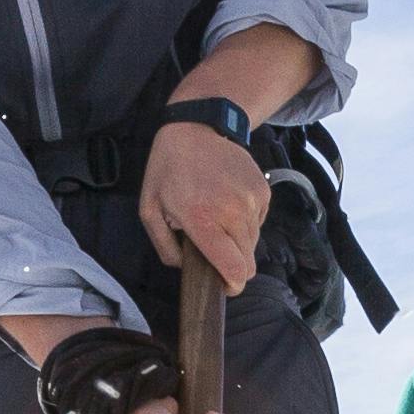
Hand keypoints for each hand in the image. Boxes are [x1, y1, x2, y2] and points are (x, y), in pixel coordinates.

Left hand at [138, 117, 268, 293]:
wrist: (196, 128)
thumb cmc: (168, 170)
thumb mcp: (150, 209)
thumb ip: (165, 246)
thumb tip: (184, 268)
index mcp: (204, 220)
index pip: (234, 269)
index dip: (232, 285)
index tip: (223, 285)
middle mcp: (233, 212)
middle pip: (248, 261)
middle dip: (233, 264)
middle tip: (215, 250)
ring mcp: (251, 200)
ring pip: (254, 243)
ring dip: (239, 242)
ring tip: (218, 222)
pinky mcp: (263, 191)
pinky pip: (259, 222)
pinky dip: (246, 222)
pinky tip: (228, 205)